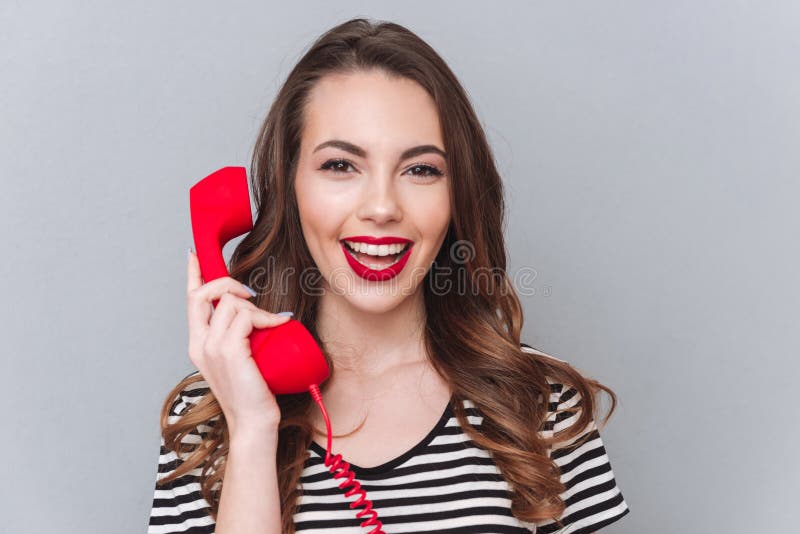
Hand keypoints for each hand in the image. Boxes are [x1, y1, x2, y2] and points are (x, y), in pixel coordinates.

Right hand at [186, 249, 291, 437]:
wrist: (254, 423)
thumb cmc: (253, 392)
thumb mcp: (242, 357)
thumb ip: (239, 334)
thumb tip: (253, 310)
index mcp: (199, 344)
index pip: (190, 301)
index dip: (193, 275)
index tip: (193, 255)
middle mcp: (200, 344)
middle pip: (203, 293)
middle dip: (227, 283)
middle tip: (250, 295)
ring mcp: (212, 347)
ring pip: (229, 302)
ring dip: (254, 307)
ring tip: (270, 324)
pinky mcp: (229, 350)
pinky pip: (246, 316)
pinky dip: (264, 317)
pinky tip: (277, 325)